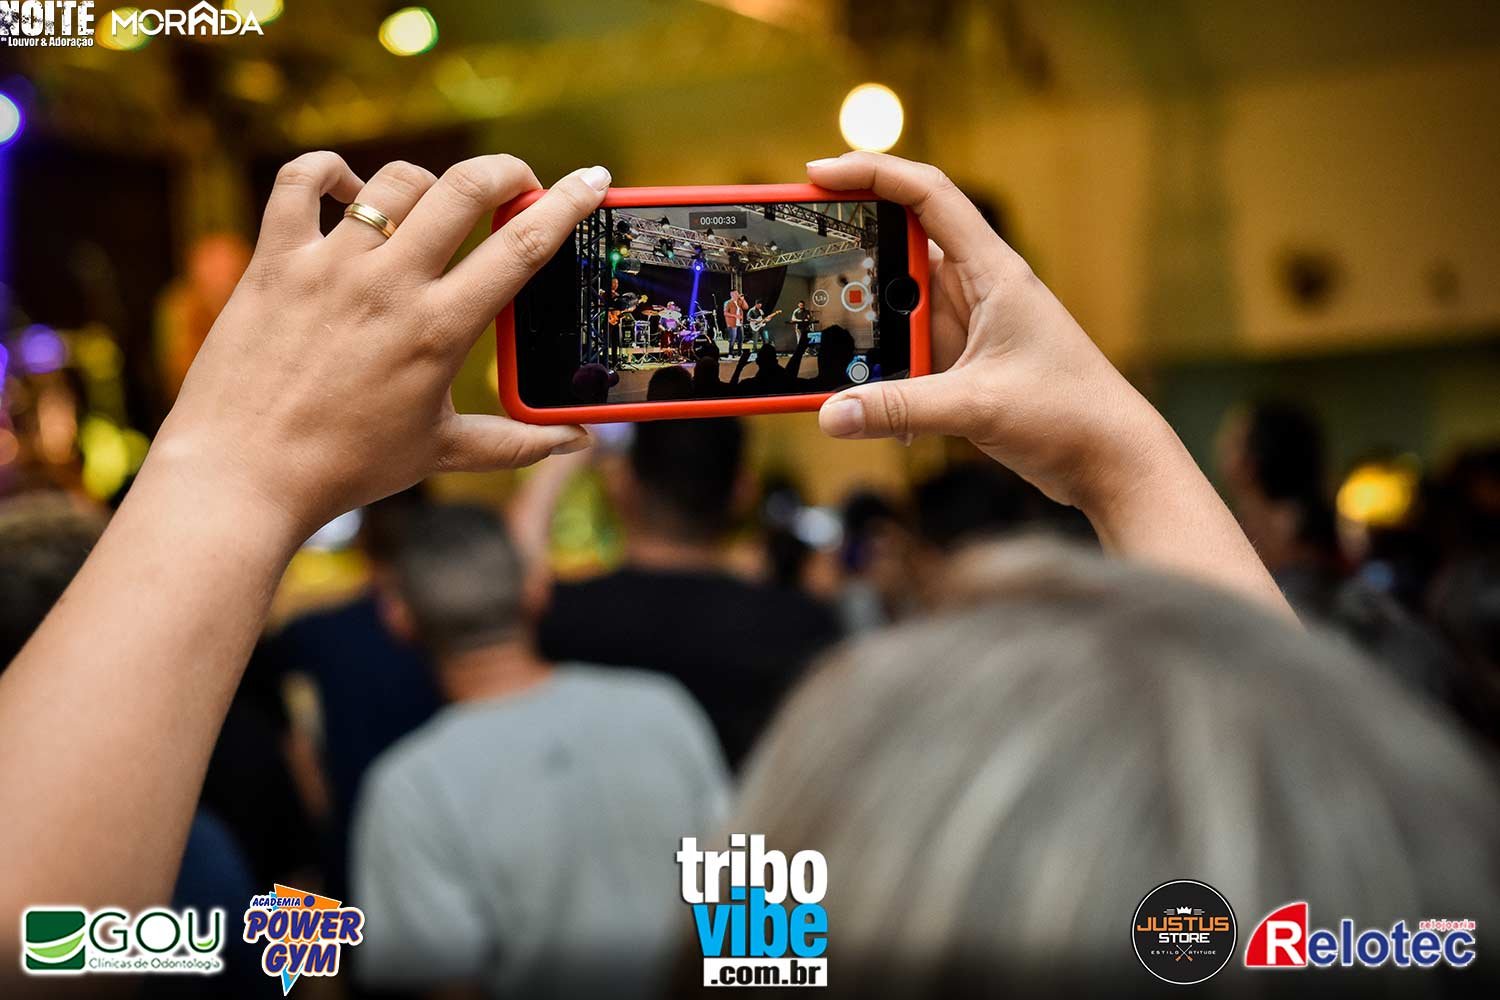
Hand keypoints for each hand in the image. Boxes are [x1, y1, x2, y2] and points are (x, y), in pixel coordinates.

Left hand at [152, 152, 609, 539]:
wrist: (242, 476)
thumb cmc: (344, 469)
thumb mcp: (440, 453)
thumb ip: (516, 444)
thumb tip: (578, 442)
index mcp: (439, 329)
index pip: (522, 247)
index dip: (568, 203)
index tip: (593, 180)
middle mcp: (388, 285)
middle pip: (465, 188)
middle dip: (505, 171)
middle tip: (518, 183)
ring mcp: (329, 266)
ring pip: (395, 180)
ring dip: (428, 184)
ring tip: (431, 209)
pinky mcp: (276, 260)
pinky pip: (301, 181)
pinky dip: (329, 172)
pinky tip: (347, 190)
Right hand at [808, 152, 1171, 512]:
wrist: (1114, 463)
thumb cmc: (1071, 416)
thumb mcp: (977, 407)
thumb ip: (899, 409)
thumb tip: (831, 414)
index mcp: (992, 272)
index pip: (927, 195)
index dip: (872, 173)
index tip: (818, 174)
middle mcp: (978, 291)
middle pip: (899, 250)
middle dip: (848, 252)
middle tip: (794, 255)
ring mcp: (969, 329)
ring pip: (897, 309)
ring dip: (862, 325)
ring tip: (818, 342)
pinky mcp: (964, 366)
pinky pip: (905, 355)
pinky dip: (880, 372)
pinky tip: (863, 403)